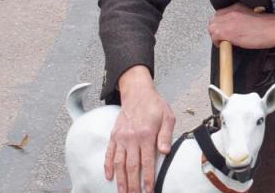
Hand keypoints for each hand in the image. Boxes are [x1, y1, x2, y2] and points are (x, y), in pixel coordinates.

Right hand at [106, 66, 175, 192]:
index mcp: (146, 134)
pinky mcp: (114, 136)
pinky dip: (107, 166)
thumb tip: (165, 151)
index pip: (148, 161)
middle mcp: (131, 137)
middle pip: (132, 166)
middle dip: (133, 185)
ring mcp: (121, 137)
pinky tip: (109, 177)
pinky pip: (109, 153)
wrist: (137, 92)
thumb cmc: (154, 105)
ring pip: (119, 163)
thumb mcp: (167, 117)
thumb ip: (166, 135)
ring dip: (120, 180)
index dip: (148, 178)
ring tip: (122, 192)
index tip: (149, 190)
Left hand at [209, 3, 274, 48]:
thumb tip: (236, 27)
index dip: (221, 23)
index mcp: (237, 7)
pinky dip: (218, 42)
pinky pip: (215, 36)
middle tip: (222, 38)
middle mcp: (231, 12)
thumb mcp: (252, 16)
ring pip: (212, 28)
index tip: (225, 30)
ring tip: (223, 42)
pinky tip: (225, 46)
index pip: (220, 14)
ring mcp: (229, 21)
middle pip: (214, 20)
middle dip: (216, 29)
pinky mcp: (229, 31)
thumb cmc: (269, 25)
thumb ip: (241, 18)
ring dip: (216, 36)